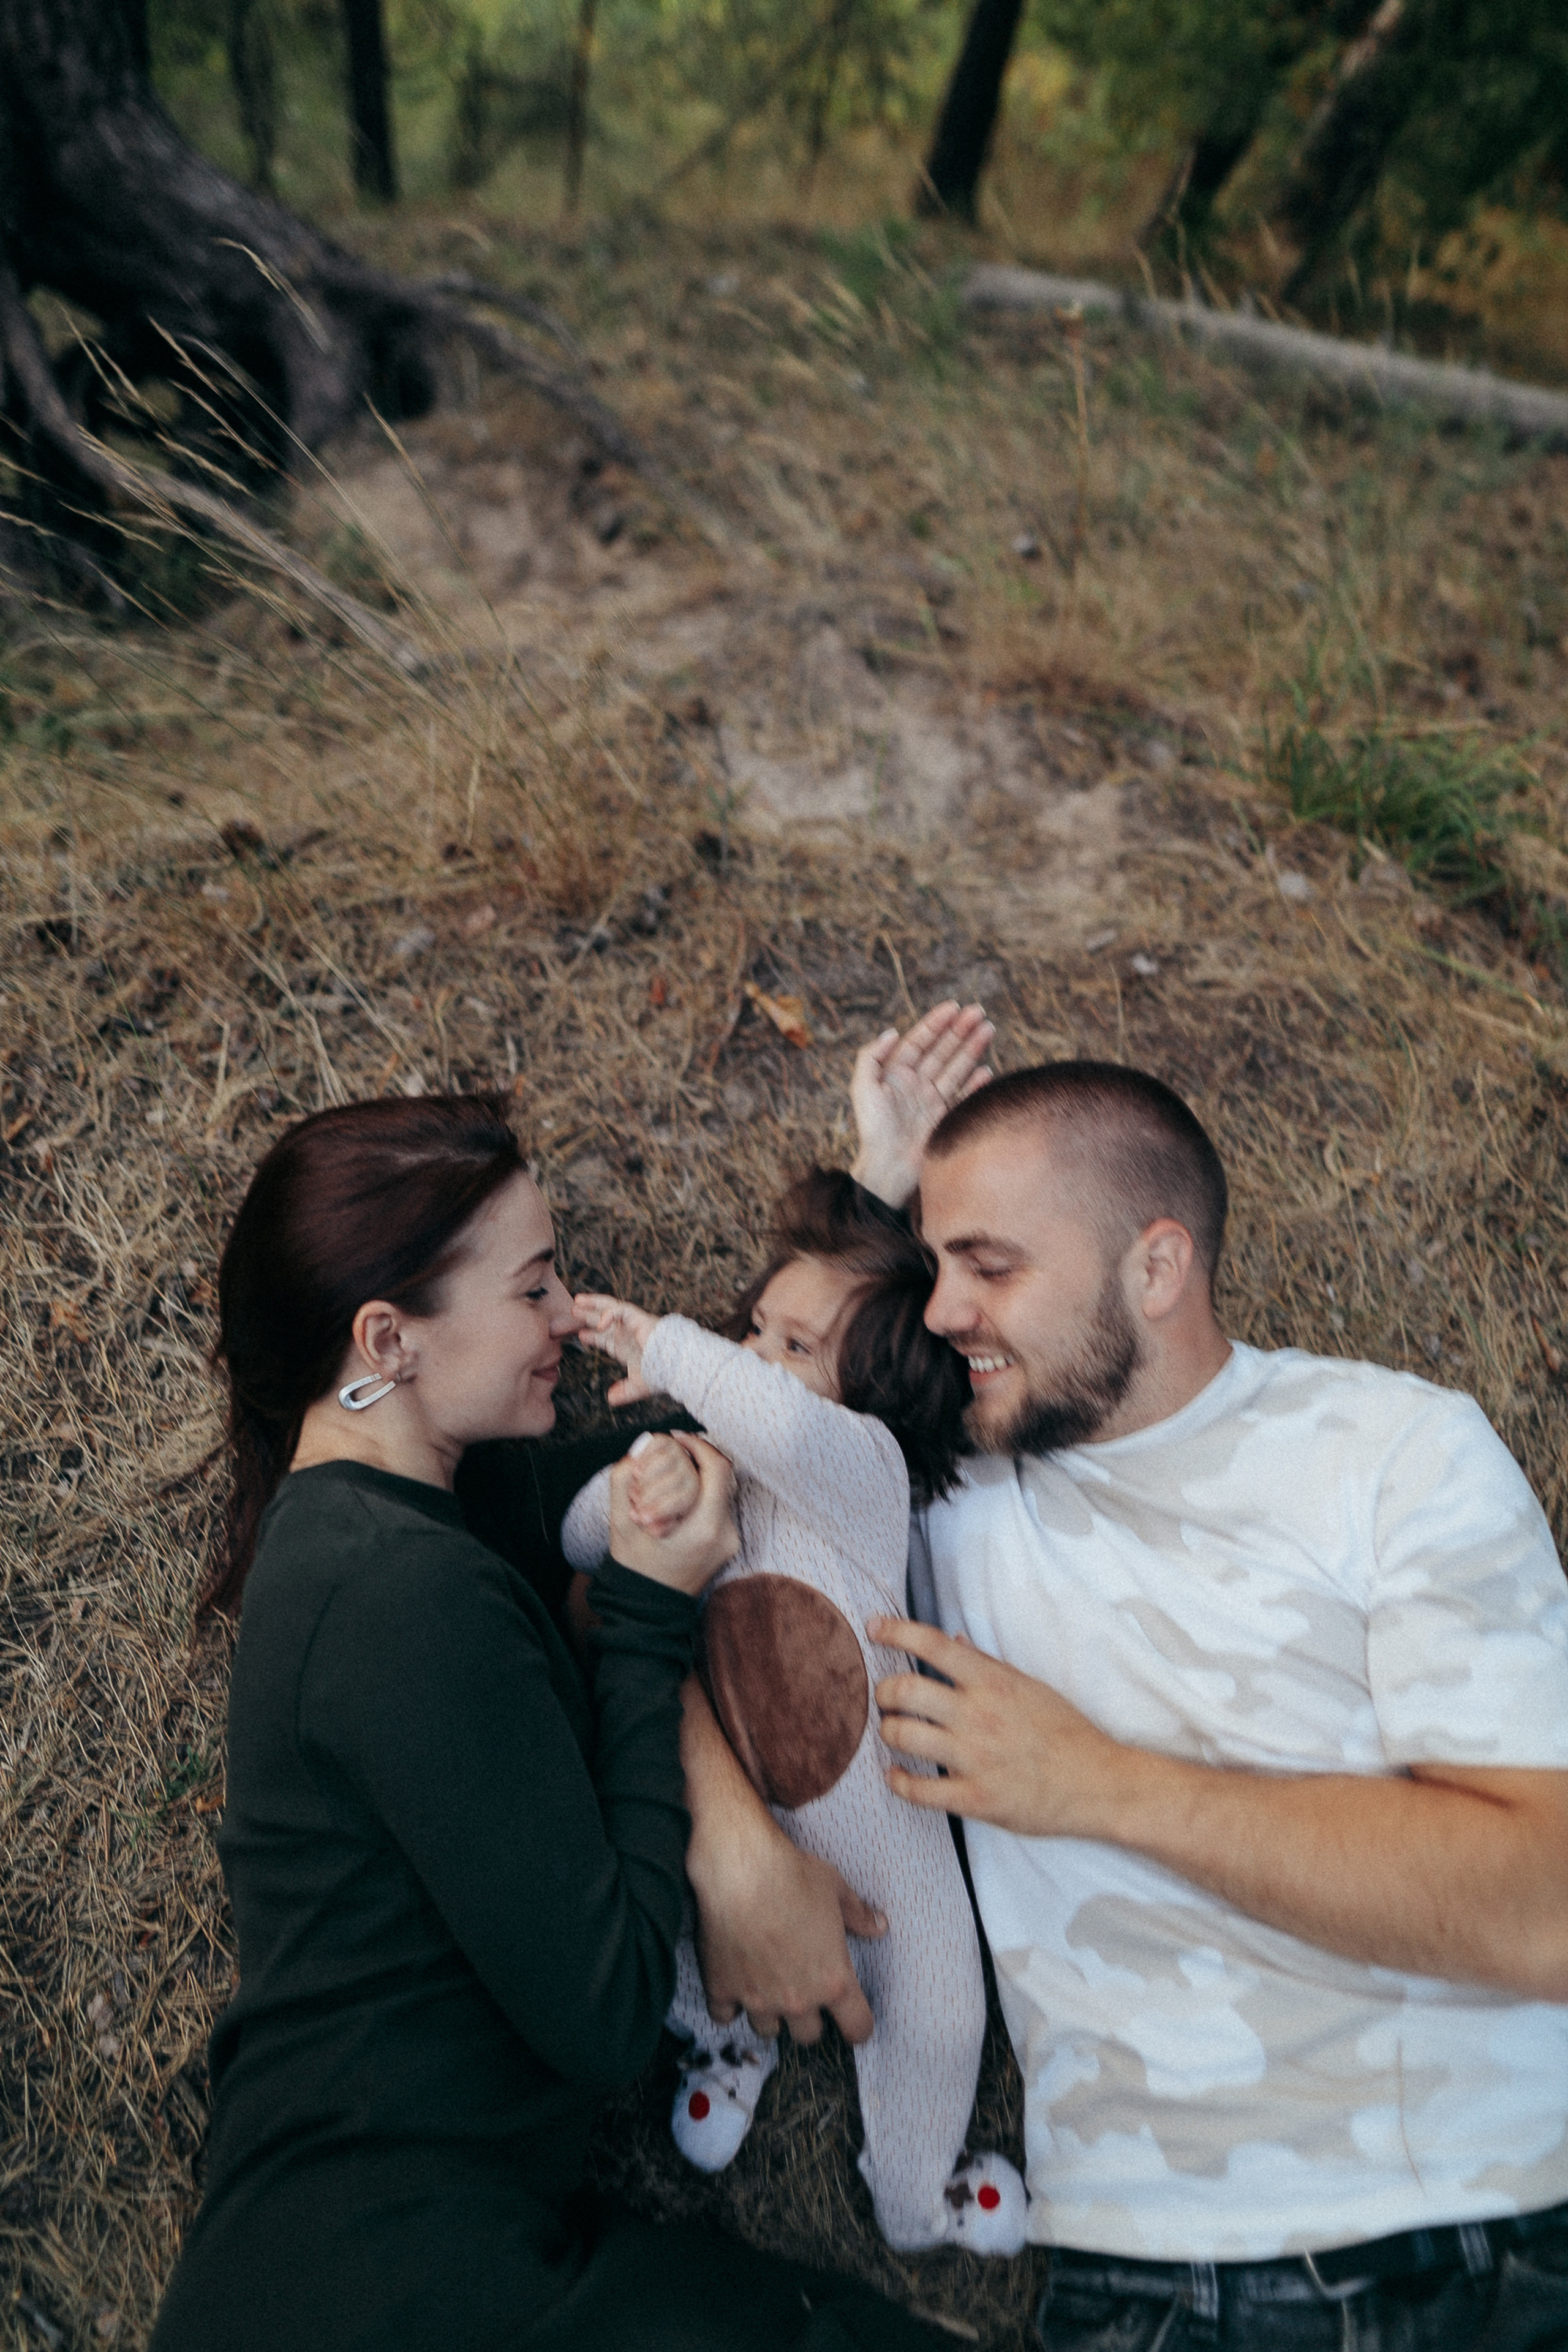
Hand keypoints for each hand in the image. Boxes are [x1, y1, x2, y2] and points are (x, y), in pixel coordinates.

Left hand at [576, 1293, 658, 1404]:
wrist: (676, 1366)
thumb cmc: (663, 1374)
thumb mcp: (638, 1386)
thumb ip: (625, 1392)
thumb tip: (611, 1399)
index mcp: (626, 1348)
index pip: (606, 1339)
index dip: (592, 1336)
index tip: (580, 1334)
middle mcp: (628, 1334)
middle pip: (603, 1321)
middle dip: (587, 1316)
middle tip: (572, 1311)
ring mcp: (632, 1324)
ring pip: (610, 1308)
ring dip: (593, 1304)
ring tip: (577, 1301)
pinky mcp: (639, 1318)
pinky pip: (620, 1310)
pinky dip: (608, 1314)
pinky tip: (599, 1323)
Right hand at [609, 1435, 737, 1595]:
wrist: (647, 1609)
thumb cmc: (633, 1566)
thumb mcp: (620, 1522)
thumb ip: (625, 1478)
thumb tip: (643, 1443)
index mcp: (706, 1528)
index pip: (718, 1468)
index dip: (699, 1445)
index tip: (677, 1438)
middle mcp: (726, 1534)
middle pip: (721, 1477)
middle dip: (696, 1460)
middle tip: (672, 1453)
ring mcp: (730, 1540)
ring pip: (720, 1490)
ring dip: (697, 1477)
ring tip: (670, 1477)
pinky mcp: (727, 1544)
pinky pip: (718, 1506)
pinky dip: (700, 1495)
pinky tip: (677, 1497)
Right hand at [689, 1812, 886, 2046]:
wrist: (742, 1869)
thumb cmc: (794, 1876)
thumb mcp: (836, 1890)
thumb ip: (859, 1915)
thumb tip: (879, 1926)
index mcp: (833, 1980)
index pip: (857, 2027)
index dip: (858, 2027)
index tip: (854, 2023)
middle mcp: (797, 1999)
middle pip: (808, 2036)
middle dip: (808, 2019)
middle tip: (803, 1993)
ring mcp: (757, 1999)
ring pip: (767, 2031)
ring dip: (769, 2013)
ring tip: (767, 1989)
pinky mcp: (721, 1988)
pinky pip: (723, 2016)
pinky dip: (728, 2005)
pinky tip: (732, 1986)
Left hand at [848, 1001, 993, 1208]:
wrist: (889, 1168)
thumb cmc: (872, 1129)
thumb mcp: (863, 1088)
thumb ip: (871, 1056)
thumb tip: (891, 1031)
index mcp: (897, 1074)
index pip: (920, 1041)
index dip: (936, 1023)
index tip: (954, 1007)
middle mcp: (917, 1085)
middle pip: (942, 1050)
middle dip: (960, 1030)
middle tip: (978, 1011)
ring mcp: (933, 1101)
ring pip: (957, 1068)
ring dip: (973, 1048)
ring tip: (989, 1029)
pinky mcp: (946, 1119)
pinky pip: (964, 1096)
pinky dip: (976, 1084)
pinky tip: (987, 1069)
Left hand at [869, 1615, 1130, 1838]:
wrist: (1097, 1783)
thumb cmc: (1065, 1731)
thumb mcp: (1030, 1686)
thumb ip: (987, 1664)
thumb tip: (953, 1641)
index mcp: (992, 1682)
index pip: (933, 1645)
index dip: (896, 1631)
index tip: (874, 1627)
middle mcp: (978, 1715)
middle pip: (905, 1691)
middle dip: (884, 1692)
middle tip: (885, 1697)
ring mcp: (974, 1758)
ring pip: (903, 1736)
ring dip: (888, 1731)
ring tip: (893, 1732)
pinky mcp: (975, 1798)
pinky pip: (919, 1790)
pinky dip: (897, 1781)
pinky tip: (895, 1775)